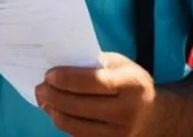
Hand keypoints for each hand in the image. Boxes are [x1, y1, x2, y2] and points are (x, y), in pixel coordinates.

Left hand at [36, 53, 155, 135]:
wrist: (153, 117)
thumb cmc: (131, 84)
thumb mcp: (121, 66)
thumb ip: (96, 63)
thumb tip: (61, 65)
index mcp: (131, 86)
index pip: (92, 82)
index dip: (66, 79)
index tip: (49, 75)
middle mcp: (126, 112)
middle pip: (79, 106)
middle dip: (53, 96)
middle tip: (40, 87)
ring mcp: (118, 133)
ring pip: (74, 125)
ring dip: (54, 111)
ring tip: (44, 99)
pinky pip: (78, 135)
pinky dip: (63, 123)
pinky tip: (56, 111)